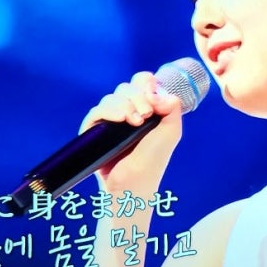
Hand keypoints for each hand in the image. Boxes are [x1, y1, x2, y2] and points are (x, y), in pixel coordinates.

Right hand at [79, 71, 182, 192]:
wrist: (134, 184)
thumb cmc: (153, 161)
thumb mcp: (171, 132)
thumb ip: (172, 106)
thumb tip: (156, 91)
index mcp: (146, 109)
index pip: (142, 82)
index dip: (147, 84)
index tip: (153, 101)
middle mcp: (128, 112)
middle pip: (127, 87)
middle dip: (138, 97)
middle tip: (146, 115)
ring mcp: (110, 121)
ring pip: (112, 97)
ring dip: (126, 105)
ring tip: (135, 123)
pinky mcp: (94, 130)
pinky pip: (96, 110)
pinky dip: (109, 111)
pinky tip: (120, 120)